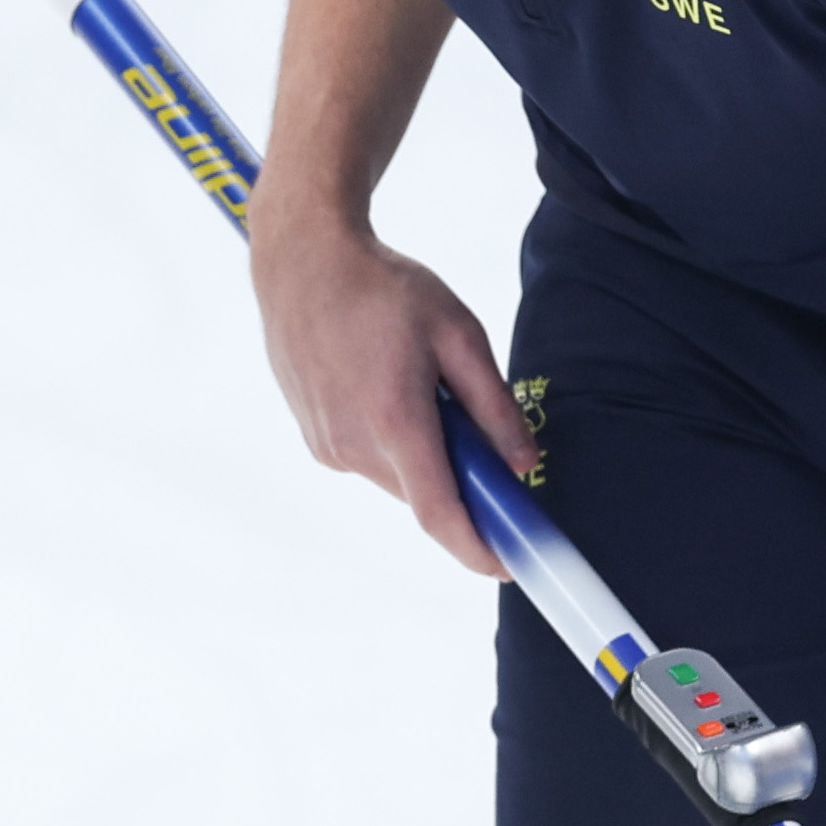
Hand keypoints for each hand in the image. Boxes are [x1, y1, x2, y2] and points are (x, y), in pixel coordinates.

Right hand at [245, 207, 526, 574]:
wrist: (302, 262)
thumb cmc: (384, 288)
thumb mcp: (458, 334)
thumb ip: (494, 405)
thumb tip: (522, 463)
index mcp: (396, 420)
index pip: (441, 513)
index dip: (478, 548)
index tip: (511, 564)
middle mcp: (354, 444)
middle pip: (425, 494)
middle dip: (461, 480)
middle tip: (482, 435)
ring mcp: (328, 445)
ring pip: (398, 477)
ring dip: (425, 453)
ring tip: (419, 383)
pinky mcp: (314, 438)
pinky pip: (371, 459)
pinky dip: (395, 441)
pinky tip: (387, 384)